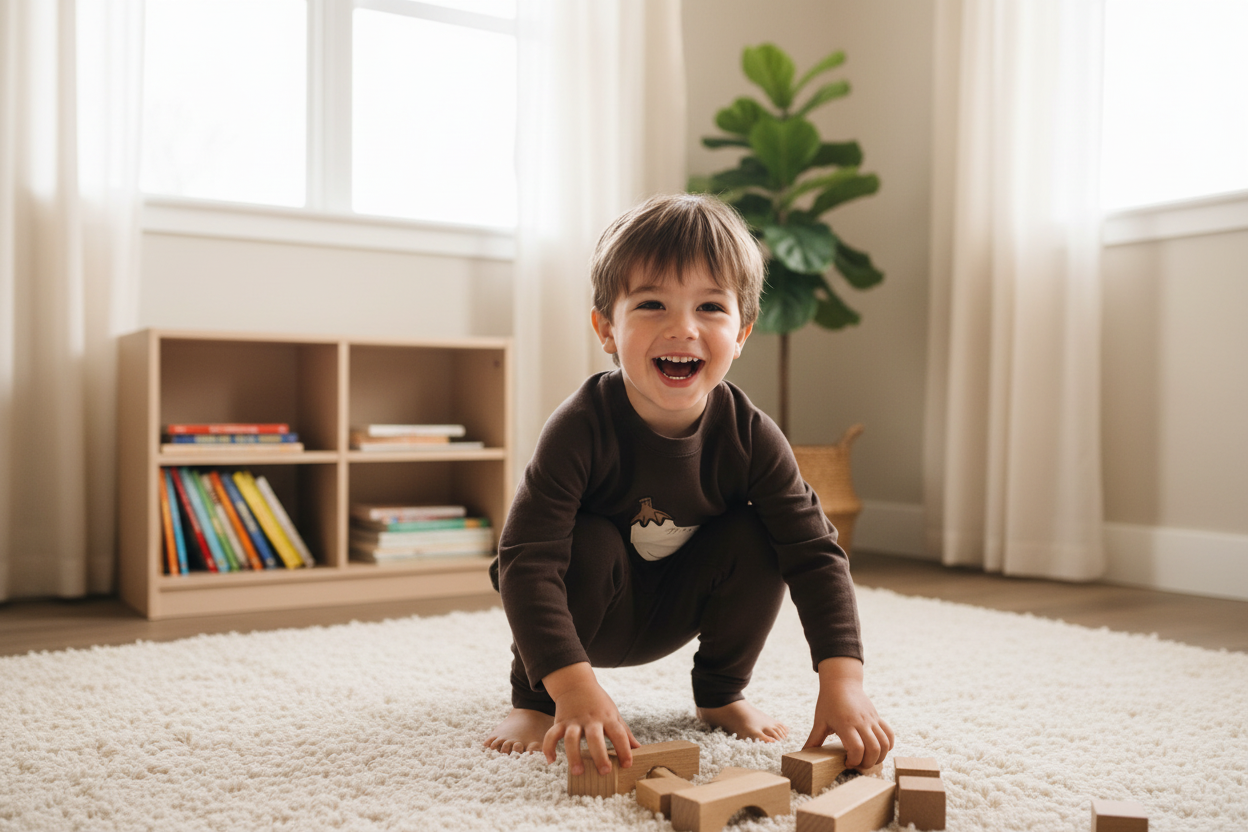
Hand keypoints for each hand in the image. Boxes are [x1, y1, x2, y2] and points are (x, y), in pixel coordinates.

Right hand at [540, 662, 639, 776]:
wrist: (576, 683)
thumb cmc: (599, 702)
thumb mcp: (614, 713)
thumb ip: (624, 732)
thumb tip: (638, 748)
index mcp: (607, 718)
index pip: (618, 733)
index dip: (624, 749)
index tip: (627, 765)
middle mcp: (591, 719)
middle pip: (595, 738)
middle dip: (599, 755)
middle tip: (605, 772)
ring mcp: (574, 721)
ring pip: (571, 738)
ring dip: (574, 756)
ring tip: (578, 772)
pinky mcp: (560, 722)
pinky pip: (551, 734)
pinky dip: (549, 747)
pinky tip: (550, 760)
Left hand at [803, 657, 894, 769]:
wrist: (841, 682)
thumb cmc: (828, 702)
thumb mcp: (819, 721)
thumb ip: (814, 739)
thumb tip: (803, 753)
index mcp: (845, 724)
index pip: (857, 748)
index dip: (854, 761)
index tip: (846, 763)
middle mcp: (861, 722)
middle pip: (873, 749)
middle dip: (867, 763)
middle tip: (858, 765)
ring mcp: (872, 720)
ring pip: (884, 744)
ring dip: (879, 757)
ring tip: (868, 760)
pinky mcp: (877, 718)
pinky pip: (889, 734)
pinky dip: (888, 746)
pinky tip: (879, 750)